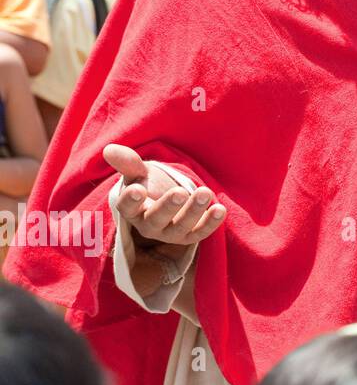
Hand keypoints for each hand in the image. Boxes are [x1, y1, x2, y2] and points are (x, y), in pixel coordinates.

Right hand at [106, 144, 225, 296]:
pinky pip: (201, 232)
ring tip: (205, 192)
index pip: (127, 208)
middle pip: (156, 220)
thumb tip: (109, 149)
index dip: (131, 200)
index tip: (138, 189)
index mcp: (133, 209)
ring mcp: (170, 233)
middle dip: (168, 207)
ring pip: (181, 227)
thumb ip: (128, 163)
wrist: (168, 197)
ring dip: (194, 211)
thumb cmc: (149, 184)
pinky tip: (220, 209)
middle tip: (180, 192)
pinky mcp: (191, 235)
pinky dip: (211, 223)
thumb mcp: (138, 172)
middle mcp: (149, 225)